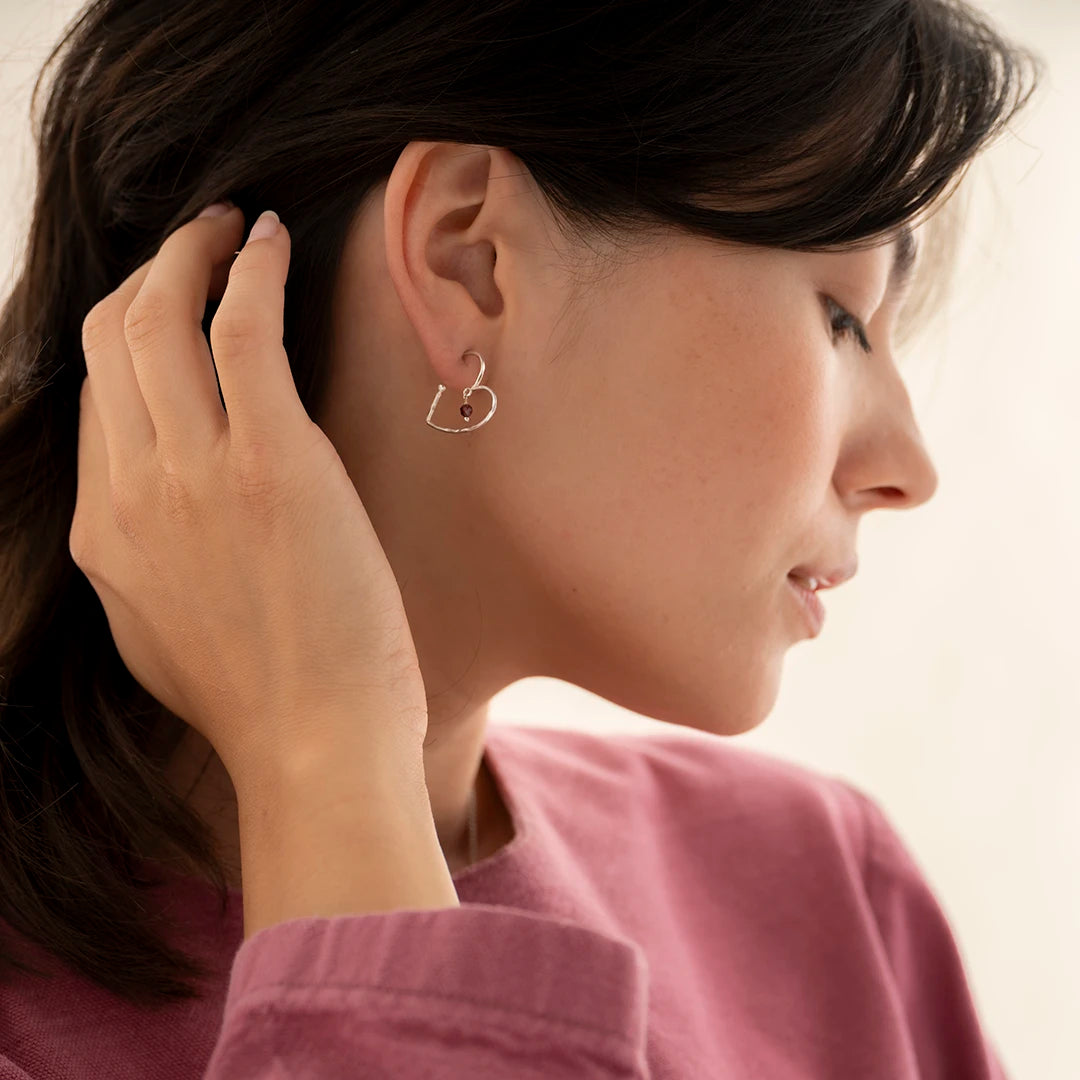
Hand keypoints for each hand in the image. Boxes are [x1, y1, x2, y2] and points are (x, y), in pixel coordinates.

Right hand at [71, 204, 429, 787]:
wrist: (316, 747)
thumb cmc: (262, 700)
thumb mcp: (159, 634)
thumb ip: (137, 561)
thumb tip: (149, 508)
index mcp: (100, 532)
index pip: (94, 395)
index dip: (126, 332)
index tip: (169, 303)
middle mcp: (129, 491)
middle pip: (109, 338)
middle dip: (148, 271)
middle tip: (198, 240)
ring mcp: (194, 473)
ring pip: (160, 316)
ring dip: (193, 250)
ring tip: (233, 226)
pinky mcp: (273, 461)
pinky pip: (242, 328)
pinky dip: (250, 268)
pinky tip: (271, 239)